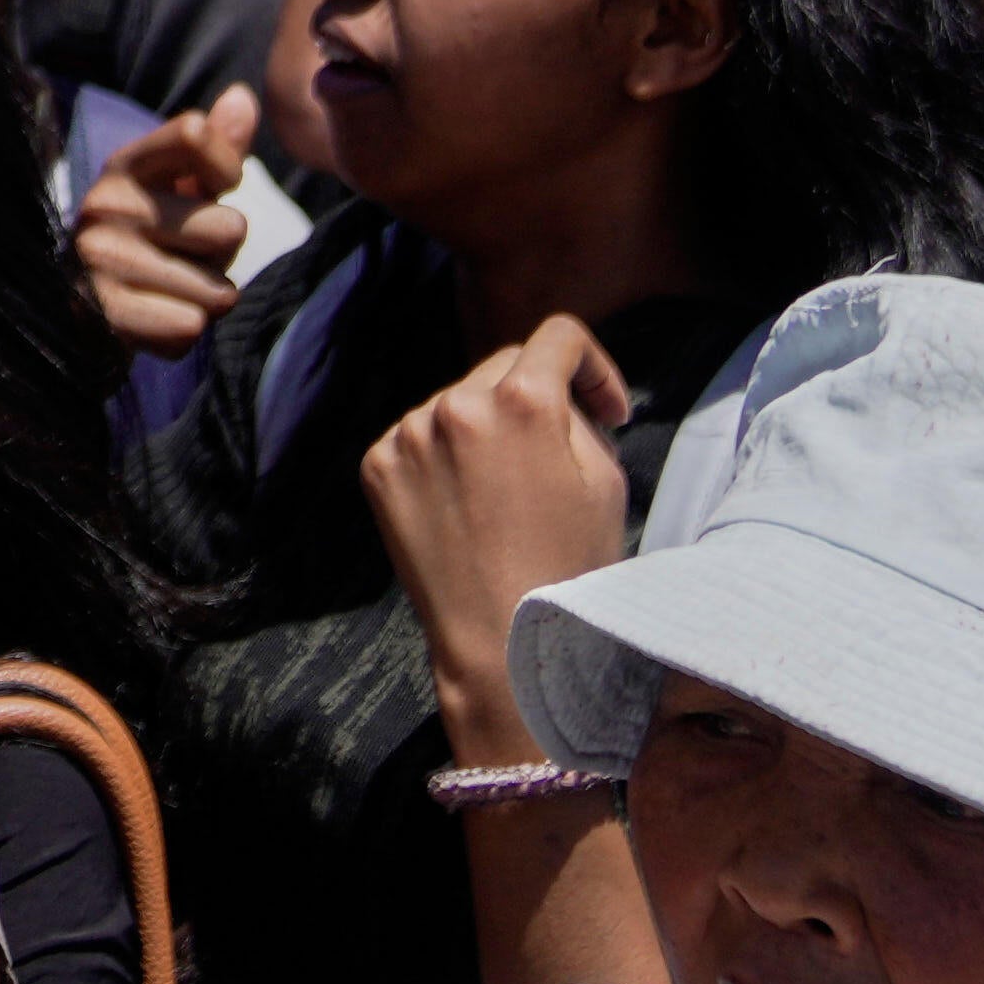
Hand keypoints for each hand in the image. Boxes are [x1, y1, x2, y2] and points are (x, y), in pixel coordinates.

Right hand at [70, 89, 260, 360]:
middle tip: (183, 256)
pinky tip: (156, 318)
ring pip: (218, 290)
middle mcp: (105, 203)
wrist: (80, 307)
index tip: (211, 189)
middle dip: (222, 255)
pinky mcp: (104, 313)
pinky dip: (185, 331)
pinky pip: (191, 327)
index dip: (225, 168)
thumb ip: (217, 145)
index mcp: (125, 164)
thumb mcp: (180, 187)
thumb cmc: (150, 238)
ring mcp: (100, 258)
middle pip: (230, 228)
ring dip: (207, 299)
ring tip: (169, 289)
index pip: (194, 133)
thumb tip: (244, 95)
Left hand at [361, 316, 645, 731]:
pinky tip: (465, 509)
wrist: (498, 646)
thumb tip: (559, 390)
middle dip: (537, 400)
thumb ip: (581, 413)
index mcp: (524, 400)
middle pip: (505, 366)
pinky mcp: (377, 465)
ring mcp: (409, 433)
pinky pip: (419, 438)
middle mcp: (457, 402)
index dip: (594, 367)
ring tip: (505, 497)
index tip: (604, 409)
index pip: (560, 337)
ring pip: (459, 402)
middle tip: (554, 458)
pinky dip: (443, 459)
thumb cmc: (567, 569)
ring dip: (485, 430)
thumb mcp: (605, 481)